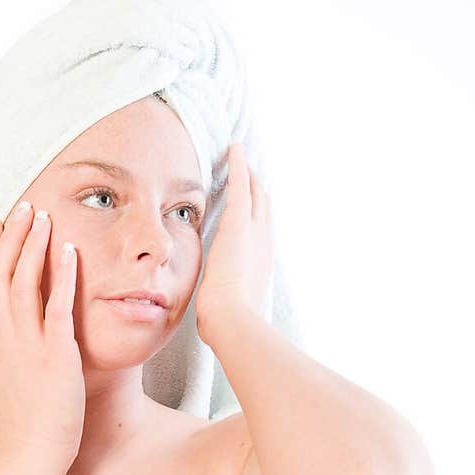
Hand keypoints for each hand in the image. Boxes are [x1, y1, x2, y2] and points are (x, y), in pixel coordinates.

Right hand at [0, 202, 85, 461]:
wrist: (33, 453)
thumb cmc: (25, 422)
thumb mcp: (3, 377)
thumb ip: (0, 349)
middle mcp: (3, 338)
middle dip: (10, 237)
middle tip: (21, 205)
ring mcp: (27, 346)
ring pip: (22, 283)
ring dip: (32, 246)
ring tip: (42, 216)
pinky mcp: (55, 356)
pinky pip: (57, 307)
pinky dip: (61, 276)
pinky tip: (69, 251)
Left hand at [195, 142, 274, 335]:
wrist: (233, 321)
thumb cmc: (227, 324)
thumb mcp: (226, 313)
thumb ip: (220, 309)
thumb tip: (210, 326)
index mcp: (259, 266)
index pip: (259, 235)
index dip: (256, 218)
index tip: (252, 207)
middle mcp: (263, 246)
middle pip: (264, 209)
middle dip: (258, 190)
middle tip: (252, 171)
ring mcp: (254, 233)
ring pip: (255, 194)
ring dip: (249, 174)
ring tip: (241, 155)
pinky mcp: (239, 224)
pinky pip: (241, 186)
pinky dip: (239, 167)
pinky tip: (234, 149)